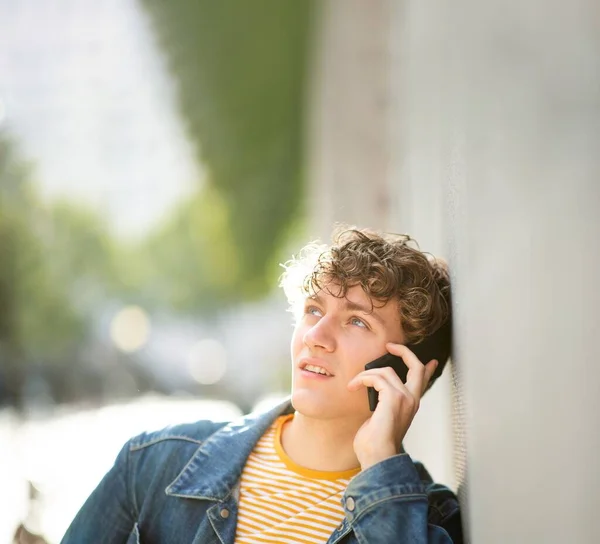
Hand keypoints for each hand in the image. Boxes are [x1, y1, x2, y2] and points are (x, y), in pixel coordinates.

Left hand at [347, 343, 437, 469]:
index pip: (423, 381)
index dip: (426, 368)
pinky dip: (362, 379)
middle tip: (390, 346)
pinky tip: (353, 387)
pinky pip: (376, 377)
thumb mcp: (380, 418)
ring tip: (353, 384)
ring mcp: (405, 398)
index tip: (429, 361)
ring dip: (365, 374)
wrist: (377, 459)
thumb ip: (383, 404)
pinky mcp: (394, 398)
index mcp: (411, 405)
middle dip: (403, 352)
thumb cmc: (375, 444)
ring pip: (386, 370)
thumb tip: (376, 395)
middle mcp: (412, 400)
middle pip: (416, 366)